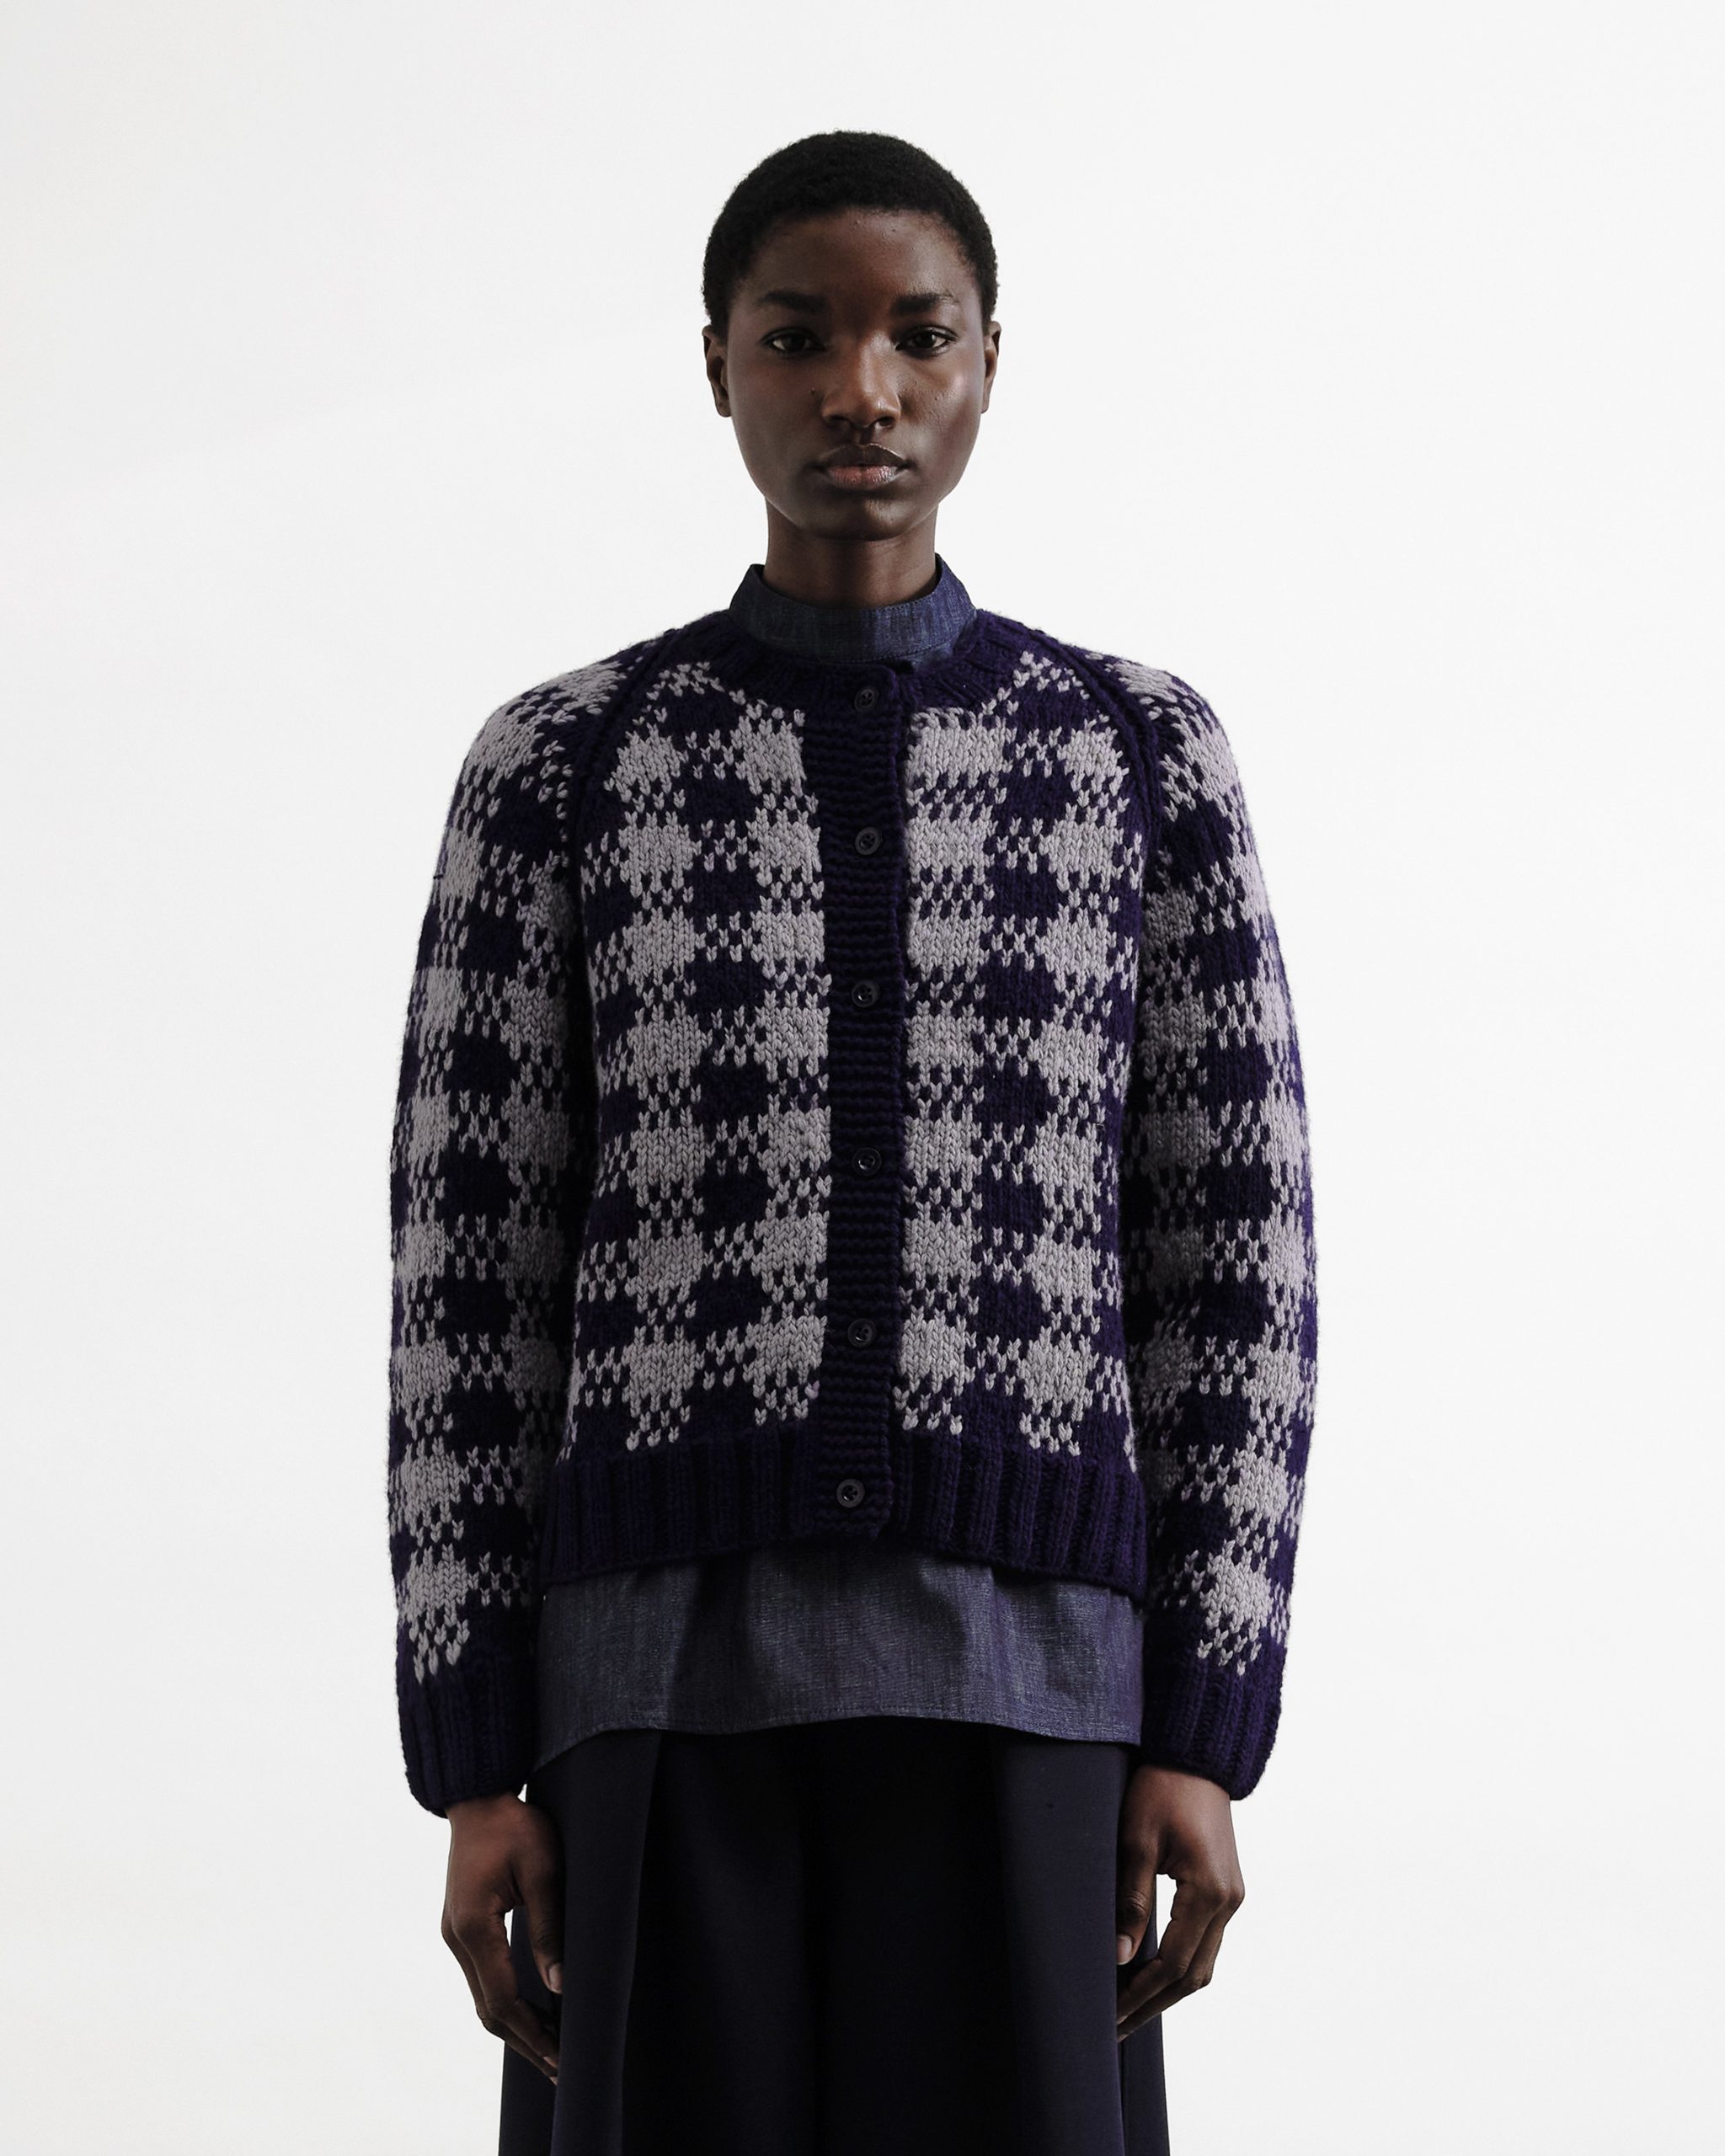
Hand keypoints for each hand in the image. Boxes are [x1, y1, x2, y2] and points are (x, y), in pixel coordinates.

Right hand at [442, 1790, 563, 2082]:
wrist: (478, 1798)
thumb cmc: (515, 1825)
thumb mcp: (543, 1870)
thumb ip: (549, 1928)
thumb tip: (560, 1985)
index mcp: (473, 1926)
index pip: (502, 1998)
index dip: (531, 2032)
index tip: (559, 2056)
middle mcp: (456, 1938)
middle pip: (488, 2009)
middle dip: (524, 2041)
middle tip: (559, 2068)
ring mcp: (454, 1935)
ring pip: (482, 1998)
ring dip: (515, 2026)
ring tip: (550, 2050)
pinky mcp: (460, 1928)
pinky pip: (482, 1978)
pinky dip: (506, 2002)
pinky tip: (531, 2011)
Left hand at [1114, 1762, 1244, 2037]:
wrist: (1197, 1758)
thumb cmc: (1161, 1790)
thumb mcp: (1137, 1841)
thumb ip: (1132, 1901)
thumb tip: (1121, 1957)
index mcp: (1208, 1892)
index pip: (1173, 1963)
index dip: (1140, 1994)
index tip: (1111, 2015)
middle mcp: (1228, 1902)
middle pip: (1194, 1976)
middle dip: (1154, 2004)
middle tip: (1116, 2028)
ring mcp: (1232, 1897)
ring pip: (1204, 1963)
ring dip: (1168, 1990)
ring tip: (1130, 2010)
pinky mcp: (1226, 1889)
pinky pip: (1206, 1942)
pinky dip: (1180, 1965)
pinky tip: (1153, 1973)